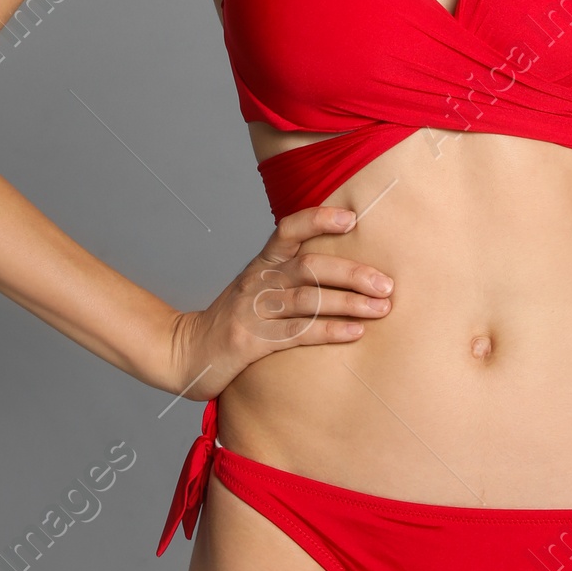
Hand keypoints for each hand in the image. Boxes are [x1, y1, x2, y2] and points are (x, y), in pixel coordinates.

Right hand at [160, 204, 392, 400]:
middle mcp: (258, 281)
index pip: (288, 229)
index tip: (351, 219)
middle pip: (310, 266)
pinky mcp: (252, 341)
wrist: (185, 351)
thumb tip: (344, 268)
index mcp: (262, 263)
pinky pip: (298, 333)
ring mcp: (254, 310)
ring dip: (350, 303)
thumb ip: (290, 274)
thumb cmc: (234, 319)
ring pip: (308, 299)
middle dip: (352, 274)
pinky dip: (330, 331)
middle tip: (386, 284)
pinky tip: (355, 332)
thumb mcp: (257, 287)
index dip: (318, 220)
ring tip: (382, 308)